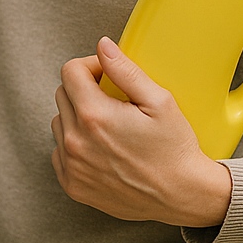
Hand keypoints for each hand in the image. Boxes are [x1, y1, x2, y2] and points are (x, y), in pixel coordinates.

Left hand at [51, 36, 231, 227]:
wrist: (183, 196)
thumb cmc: (174, 149)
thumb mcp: (159, 100)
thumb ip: (124, 69)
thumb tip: (102, 46)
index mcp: (94, 115)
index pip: (70, 71)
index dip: (90, 66)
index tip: (106, 74)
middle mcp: (76, 141)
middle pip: (62, 94)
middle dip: (84, 89)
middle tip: (112, 99)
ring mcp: (72, 166)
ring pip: (59, 122)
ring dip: (77, 117)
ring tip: (107, 125)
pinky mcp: (72, 185)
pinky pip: (59, 151)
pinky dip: (75, 144)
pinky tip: (100, 147)